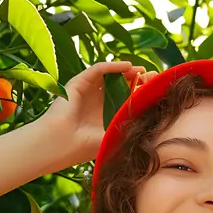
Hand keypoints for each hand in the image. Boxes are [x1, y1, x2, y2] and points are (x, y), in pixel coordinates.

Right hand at [40, 61, 157, 165]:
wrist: (58, 145)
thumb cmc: (82, 146)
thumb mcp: (111, 136)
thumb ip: (126, 128)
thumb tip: (151, 124)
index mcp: (102, 114)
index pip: (123, 98)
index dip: (137, 92)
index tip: (153, 90)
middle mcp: (94, 100)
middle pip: (118, 84)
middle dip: (135, 79)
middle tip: (150, 77)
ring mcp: (86, 90)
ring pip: (109, 74)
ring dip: (126, 70)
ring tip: (141, 70)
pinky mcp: (78, 83)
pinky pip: (98, 69)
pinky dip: (113, 66)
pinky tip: (127, 66)